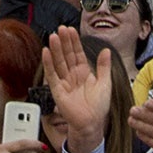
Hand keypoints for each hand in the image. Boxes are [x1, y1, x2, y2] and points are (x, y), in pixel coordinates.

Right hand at [41, 26, 114, 152]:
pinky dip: (48, 64)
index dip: (74, 42)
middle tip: (61, 28)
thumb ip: (104, 67)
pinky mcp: (57, 90)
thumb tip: (106, 50)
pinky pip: (52, 75)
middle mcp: (72, 75)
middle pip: (67, 55)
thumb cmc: (98, 107)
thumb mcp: (105, 83)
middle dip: (64, 42)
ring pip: (59, 62)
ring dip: (55, 49)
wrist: (92, 124)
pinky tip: (46, 52)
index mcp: (84, 73)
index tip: (71, 30)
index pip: (78, 53)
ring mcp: (64, 82)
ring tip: (53, 36)